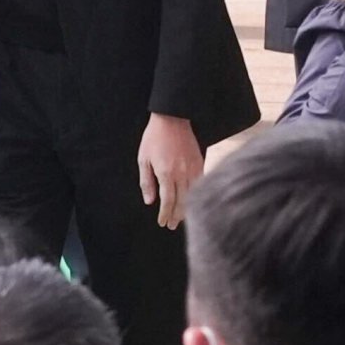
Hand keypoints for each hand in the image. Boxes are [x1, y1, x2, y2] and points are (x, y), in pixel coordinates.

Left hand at [137, 112, 204, 229]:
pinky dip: (198, 195)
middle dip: (177, 216)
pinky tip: (193, 201)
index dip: (165, 214)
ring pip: (193, 195)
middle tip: (172, 226)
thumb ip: (146, 182)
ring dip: (188, 209)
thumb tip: (149, 202)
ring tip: (182, 218)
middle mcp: (182, 173)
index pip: (167, 201)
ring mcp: (193, 168)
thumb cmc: (154, 138)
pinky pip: (201, 184)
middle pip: (182, 202)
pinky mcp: (201, 162)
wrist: (173, 119)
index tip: (162, 223)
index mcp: (166, 173)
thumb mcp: (143, 160)